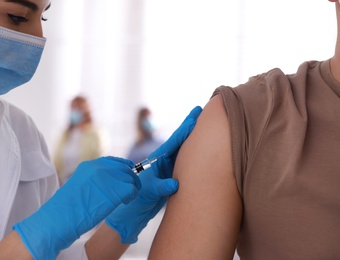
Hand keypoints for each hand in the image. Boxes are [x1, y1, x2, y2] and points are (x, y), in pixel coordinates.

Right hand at [13, 157, 140, 259]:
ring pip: (131, 178)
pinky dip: (132, 196)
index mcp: (89, 166)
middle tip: (128, 192)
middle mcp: (99, 167)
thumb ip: (93, 180)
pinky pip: (132, 188)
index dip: (122, 169)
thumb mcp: (78, 186)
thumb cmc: (65, 210)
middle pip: (124, 168)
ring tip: (125, 199)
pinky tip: (125, 202)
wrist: (58, 219)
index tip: (126, 178)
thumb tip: (109, 183)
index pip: (113, 161)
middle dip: (130, 179)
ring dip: (131, 188)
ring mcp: (108, 177)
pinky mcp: (116, 189)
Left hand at [105, 106, 201, 242]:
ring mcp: (169, 166)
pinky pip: (186, 159)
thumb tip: (175, 184)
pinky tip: (202, 147)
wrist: (136, 210)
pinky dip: (194, 151)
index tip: (195, 117)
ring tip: (203, 124)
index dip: (185, 129)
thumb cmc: (139, 199)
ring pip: (183, 148)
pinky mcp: (173, 174)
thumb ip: (162, 187)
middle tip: (199, 110)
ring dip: (193, 136)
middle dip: (190, 125)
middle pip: (180, 139)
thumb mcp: (149, 192)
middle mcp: (165, 159)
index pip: (174, 141)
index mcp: (158, 159)